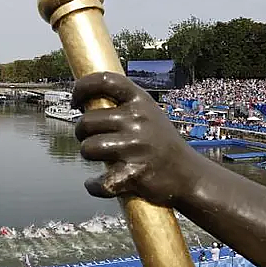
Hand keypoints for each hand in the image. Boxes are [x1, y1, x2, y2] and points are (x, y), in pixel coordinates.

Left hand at [72, 72, 210, 207]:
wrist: (190, 175)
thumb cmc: (161, 143)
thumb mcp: (149, 114)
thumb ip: (122, 105)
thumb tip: (85, 100)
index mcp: (141, 101)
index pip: (104, 80)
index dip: (82, 87)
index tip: (76, 101)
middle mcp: (138, 120)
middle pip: (86, 122)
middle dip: (81, 133)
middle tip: (90, 138)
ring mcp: (136, 147)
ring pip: (88, 149)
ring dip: (89, 155)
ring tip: (100, 157)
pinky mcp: (134, 174)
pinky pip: (99, 181)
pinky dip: (94, 186)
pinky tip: (96, 183)